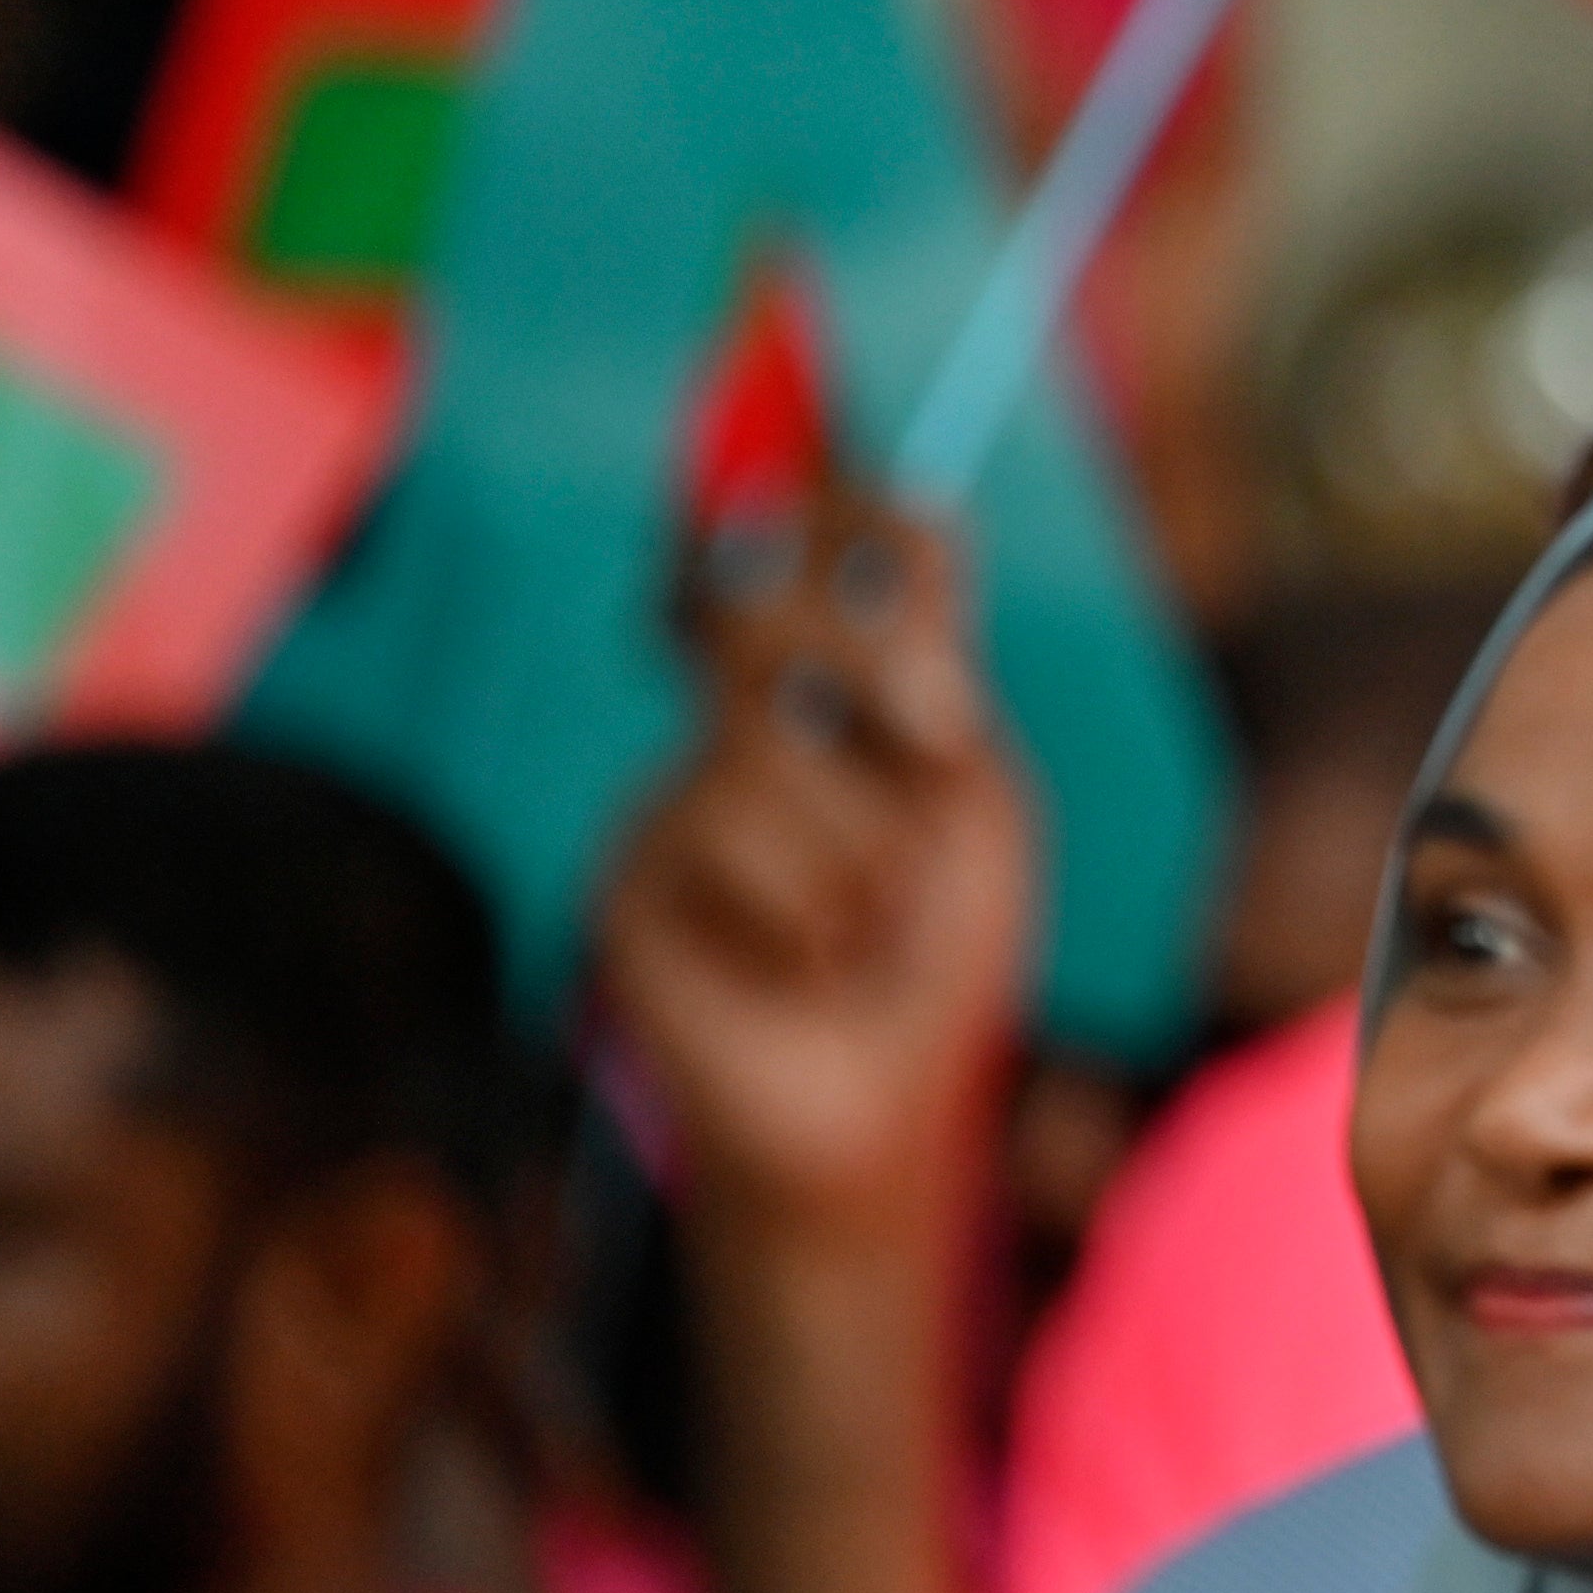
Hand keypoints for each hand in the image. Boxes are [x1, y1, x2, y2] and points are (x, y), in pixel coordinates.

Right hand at [594, 495, 1033, 1293]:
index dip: (851, 506)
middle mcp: (734, 725)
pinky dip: (801, 915)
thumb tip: (922, 553)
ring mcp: (666, 796)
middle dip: (865, 674)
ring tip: (866, 925)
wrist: (880, 1100)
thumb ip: (933, 682)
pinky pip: (719, 844)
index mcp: (829, 695)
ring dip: (860, 850)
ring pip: (759, 748)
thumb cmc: (934, 951)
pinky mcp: (622, 878)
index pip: (823, 559)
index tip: (910, 492)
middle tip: (940, 738)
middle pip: (760, 613)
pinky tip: (803, 968)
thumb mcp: (971, 801)